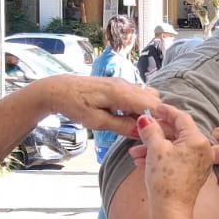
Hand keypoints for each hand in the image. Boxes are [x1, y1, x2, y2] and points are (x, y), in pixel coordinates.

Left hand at [42, 76, 158, 137]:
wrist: (58, 89)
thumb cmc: (75, 105)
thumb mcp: (96, 122)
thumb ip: (121, 126)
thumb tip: (141, 132)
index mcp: (121, 93)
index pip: (152, 105)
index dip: (160, 120)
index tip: (158, 135)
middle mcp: (126, 85)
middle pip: (154, 100)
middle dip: (155, 116)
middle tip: (148, 134)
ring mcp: (123, 83)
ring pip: (147, 97)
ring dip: (146, 112)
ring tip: (138, 128)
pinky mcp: (119, 85)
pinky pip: (138, 95)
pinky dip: (139, 107)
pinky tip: (129, 119)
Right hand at [134, 104, 211, 212]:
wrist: (170, 210)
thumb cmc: (166, 180)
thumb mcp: (155, 149)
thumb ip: (151, 130)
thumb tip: (145, 119)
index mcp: (198, 140)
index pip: (181, 118)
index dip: (165, 111)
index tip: (154, 108)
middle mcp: (203, 150)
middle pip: (177, 133)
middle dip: (155, 133)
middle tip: (140, 131)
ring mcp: (199, 163)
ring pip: (174, 147)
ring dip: (154, 147)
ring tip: (135, 153)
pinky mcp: (192, 173)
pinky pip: (176, 158)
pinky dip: (160, 157)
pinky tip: (142, 161)